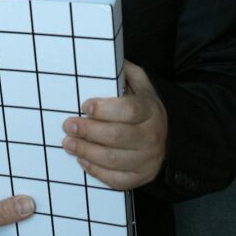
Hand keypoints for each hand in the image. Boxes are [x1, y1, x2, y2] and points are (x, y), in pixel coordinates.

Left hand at [61, 60, 166, 189]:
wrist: (167, 138)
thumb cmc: (143, 108)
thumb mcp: (141, 85)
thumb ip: (124, 71)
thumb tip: (103, 57)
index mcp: (150, 110)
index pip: (129, 110)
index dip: (105, 109)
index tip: (84, 106)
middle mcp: (151, 136)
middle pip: (117, 136)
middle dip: (88, 131)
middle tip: (68, 125)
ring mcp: (147, 160)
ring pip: (112, 159)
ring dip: (85, 151)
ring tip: (68, 143)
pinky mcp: (140, 177)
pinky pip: (115, 179)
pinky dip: (95, 170)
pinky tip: (82, 160)